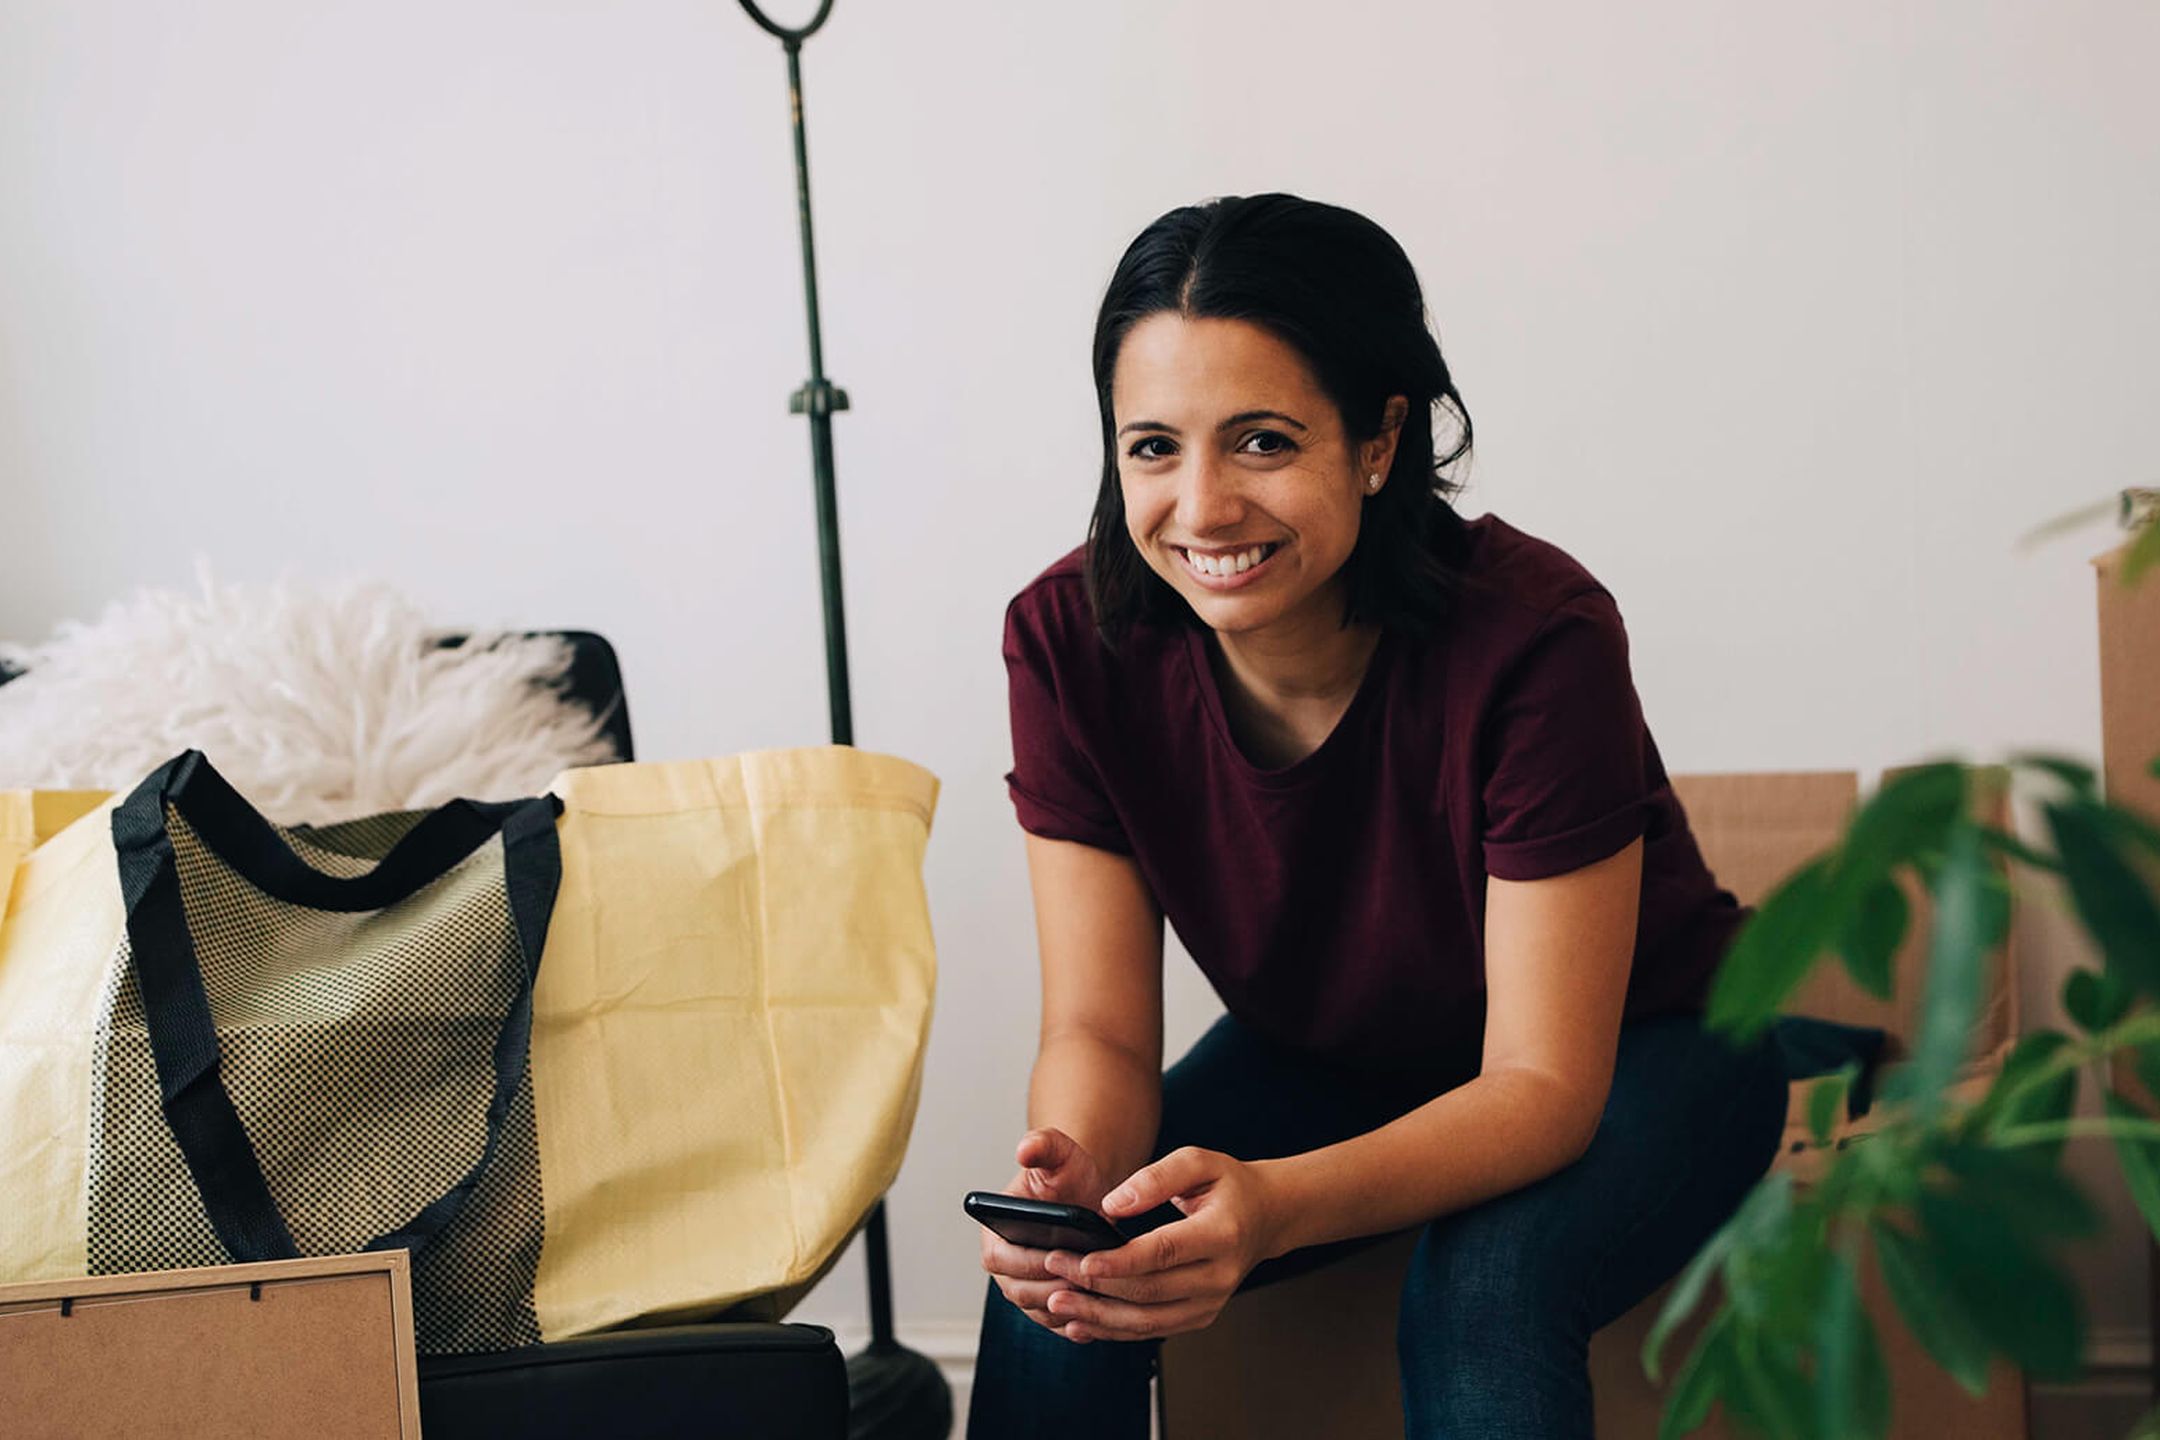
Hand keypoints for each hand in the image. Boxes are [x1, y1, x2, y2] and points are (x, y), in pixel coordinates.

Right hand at [978, 1128, 1114, 1342]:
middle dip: (1052, 1288)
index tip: (1058, 1257)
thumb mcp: (1059, 1155)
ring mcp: (1025, 1289)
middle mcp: (1004, 1267)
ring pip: (1041, 1311)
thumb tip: (1025, 1149)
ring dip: (1068, 1308)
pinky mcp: (1048, 1306)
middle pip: (1021, 1292)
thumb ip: (1043, 1145)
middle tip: (1086, 1282)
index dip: (1028, 1262)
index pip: (1001, 1259)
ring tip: (1097, 1298)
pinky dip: (1077, 1323)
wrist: (1089, 1197)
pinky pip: (1059, 1323)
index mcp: (994, 1234)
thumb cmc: (1069, 1176)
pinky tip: (1100, 1316)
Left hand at [1039, 1146, 1279, 1341]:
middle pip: (1150, 1292)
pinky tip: (1083, 1322)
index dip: (1119, 1261)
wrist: (1266, 1217)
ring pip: (1148, 1322)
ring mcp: (1211, 1302)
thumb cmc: (1228, 1185)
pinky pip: (1153, 1330)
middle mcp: (1219, 1276)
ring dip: (1099, 1316)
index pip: (1163, 1253)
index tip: (1081, 1258)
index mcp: (1221, 1233)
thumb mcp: (1198, 1161)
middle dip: (1096, 1286)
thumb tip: (1113, 1205)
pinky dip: (1115, 1330)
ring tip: (1059, 1303)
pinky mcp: (1200, 1316)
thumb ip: (1155, 1178)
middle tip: (1055, 1272)